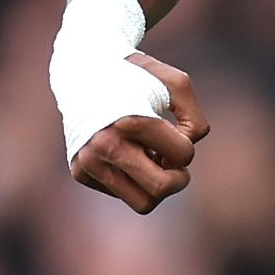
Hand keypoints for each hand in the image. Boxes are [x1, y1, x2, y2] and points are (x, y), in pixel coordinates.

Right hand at [67, 53, 206, 213]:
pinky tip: (127, 155)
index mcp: (129, 121)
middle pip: (161, 189)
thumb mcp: (176, 84)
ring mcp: (89, 162)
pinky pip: (121, 194)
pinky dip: (132, 179)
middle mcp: (104, 145)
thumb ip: (194, 120)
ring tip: (151, 160)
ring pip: (143, 203)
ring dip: (156, 185)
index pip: (182, 155)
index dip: (186, 146)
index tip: (174, 133)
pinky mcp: (80, 172)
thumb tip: (182, 160)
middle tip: (172, 161)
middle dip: (178, 179)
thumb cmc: (138, 78)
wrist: (84, 70)